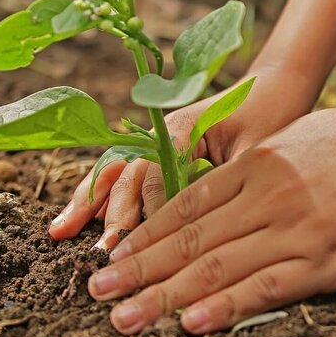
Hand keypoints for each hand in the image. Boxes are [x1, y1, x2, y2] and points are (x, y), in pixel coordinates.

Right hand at [48, 64, 317, 247]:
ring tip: (60, 233)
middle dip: (112, 213)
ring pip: (114, 172)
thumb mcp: (258, 148)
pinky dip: (97, 197)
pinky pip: (122, 175)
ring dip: (88, 203)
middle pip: (128, 173)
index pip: (157, 170)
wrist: (275, 85)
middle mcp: (162, 132)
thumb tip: (213, 221)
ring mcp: (155, 141)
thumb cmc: (272, 115)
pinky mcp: (158, 152)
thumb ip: (232, 179)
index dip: (151, 207)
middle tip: (103, 252)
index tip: (147, 243)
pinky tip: (73, 222)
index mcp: (185, 127)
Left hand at [84, 100, 335, 334]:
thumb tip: (236, 184)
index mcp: (260, 162)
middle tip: (97, 293)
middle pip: (190, 238)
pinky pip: (267, 286)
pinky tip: (193, 322)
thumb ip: (267, 163)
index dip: (145, 234)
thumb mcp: (307, 137)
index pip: (187, 204)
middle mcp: (269, 192)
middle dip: (138, 268)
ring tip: (125, 317)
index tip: (112, 256)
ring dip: (164, 295)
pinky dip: (226, 306)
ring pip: (217, 266)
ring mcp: (298, 226)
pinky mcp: (329, 258)